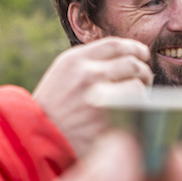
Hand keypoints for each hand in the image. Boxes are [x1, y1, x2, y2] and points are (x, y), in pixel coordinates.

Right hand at [33, 38, 152, 155]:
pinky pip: (133, 112)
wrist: (37, 136)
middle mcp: (88, 76)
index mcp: (76, 60)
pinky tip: (130, 114)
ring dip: (142, 92)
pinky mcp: (107, 121)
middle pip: (132, 64)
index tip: (142, 54)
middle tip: (144, 78)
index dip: (135, 48)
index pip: (116, 45)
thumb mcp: (63, 72)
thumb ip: (90, 61)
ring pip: (137, 88)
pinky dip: (136, 112)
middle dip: (143, 71)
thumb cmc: (53, 104)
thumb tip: (125, 55)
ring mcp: (99, 99)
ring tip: (138, 97)